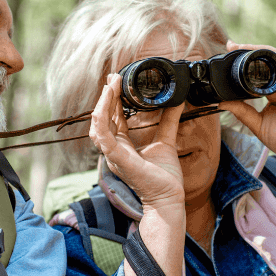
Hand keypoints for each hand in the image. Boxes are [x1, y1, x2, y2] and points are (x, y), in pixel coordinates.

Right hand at [88, 74, 187, 211]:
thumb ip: (169, 121)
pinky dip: (102, 119)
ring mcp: (113, 154)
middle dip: (105, 97)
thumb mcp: (166, 141)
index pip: (112, 117)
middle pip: (102, 118)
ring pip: (98, 125)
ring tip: (110, 86)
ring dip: (102, 104)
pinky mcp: (117, 159)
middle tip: (112, 78)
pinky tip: (106, 104)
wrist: (168, 197)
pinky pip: (103, 136)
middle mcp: (114, 149)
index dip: (112, 99)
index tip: (117, 81)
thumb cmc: (164, 177)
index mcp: (122, 145)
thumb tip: (178, 101)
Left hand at [219, 43, 275, 174]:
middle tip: (232, 45)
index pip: (260, 70)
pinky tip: (265, 55)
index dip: (246, 60)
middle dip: (251, 50)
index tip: (230, 53)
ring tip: (245, 47)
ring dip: (262, 50)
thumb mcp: (257, 124)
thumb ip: (242, 111)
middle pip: (269, 60)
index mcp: (275, 93)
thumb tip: (222, 101)